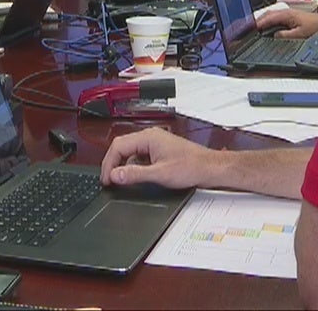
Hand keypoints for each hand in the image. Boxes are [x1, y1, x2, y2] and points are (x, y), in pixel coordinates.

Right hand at [100, 128, 216, 188]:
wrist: (210, 168)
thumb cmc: (191, 167)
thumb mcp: (159, 174)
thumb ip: (134, 174)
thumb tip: (115, 175)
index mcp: (147, 137)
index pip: (118, 146)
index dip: (108, 164)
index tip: (106, 179)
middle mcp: (150, 137)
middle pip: (122, 148)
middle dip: (113, 164)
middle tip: (109, 181)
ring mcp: (155, 143)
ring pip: (130, 153)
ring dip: (124, 166)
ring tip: (120, 181)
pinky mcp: (159, 151)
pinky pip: (140, 156)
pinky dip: (134, 166)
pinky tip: (135, 177)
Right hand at [255, 8, 317, 38]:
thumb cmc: (313, 27)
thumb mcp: (299, 34)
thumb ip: (285, 35)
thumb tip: (274, 35)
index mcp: (287, 15)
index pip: (269, 18)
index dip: (260, 23)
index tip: (253, 27)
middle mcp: (286, 12)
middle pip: (268, 14)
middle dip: (258, 20)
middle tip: (250, 27)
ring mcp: (287, 13)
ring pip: (270, 14)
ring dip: (262, 19)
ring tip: (255, 26)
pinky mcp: (289, 15)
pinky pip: (275, 16)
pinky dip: (268, 20)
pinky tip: (266, 24)